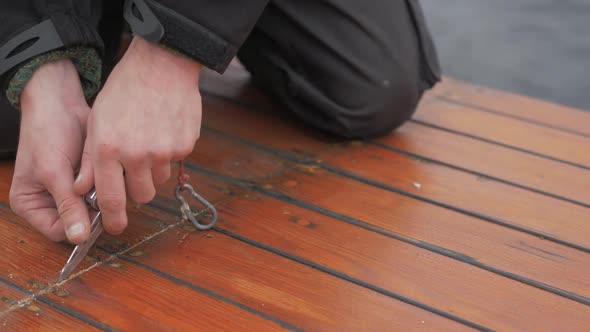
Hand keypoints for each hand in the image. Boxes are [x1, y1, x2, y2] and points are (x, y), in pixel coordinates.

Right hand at [10, 59, 90, 242]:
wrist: (61, 102)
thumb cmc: (47, 133)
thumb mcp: (53, 173)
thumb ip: (67, 205)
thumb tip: (78, 238)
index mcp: (30, 205)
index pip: (60, 232)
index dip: (80, 225)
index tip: (96, 209)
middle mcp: (49, 202)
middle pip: (80, 220)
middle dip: (91, 202)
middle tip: (94, 181)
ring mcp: (70, 191)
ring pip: (95, 205)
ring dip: (99, 188)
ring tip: (92, 167)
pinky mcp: (87, 180)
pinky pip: (103, 189)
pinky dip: (104, 177)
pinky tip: (98, 161)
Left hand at [74, 36, 202, 234]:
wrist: (162, 65)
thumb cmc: (125, 90)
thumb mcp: (97, 120)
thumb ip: (91, 159)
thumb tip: (83, 189)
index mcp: (109, 148)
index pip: (111, 198)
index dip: (113, 219)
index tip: (115, 227)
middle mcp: (138, 154)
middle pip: (142, 196)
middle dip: (137, 189)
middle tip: (134, 169)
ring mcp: (165, 151)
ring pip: (160, 179)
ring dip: (154, 168)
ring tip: (149, 138)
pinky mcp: (185, 146)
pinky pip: (176, 162)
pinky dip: (170, 152)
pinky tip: (164, 128)